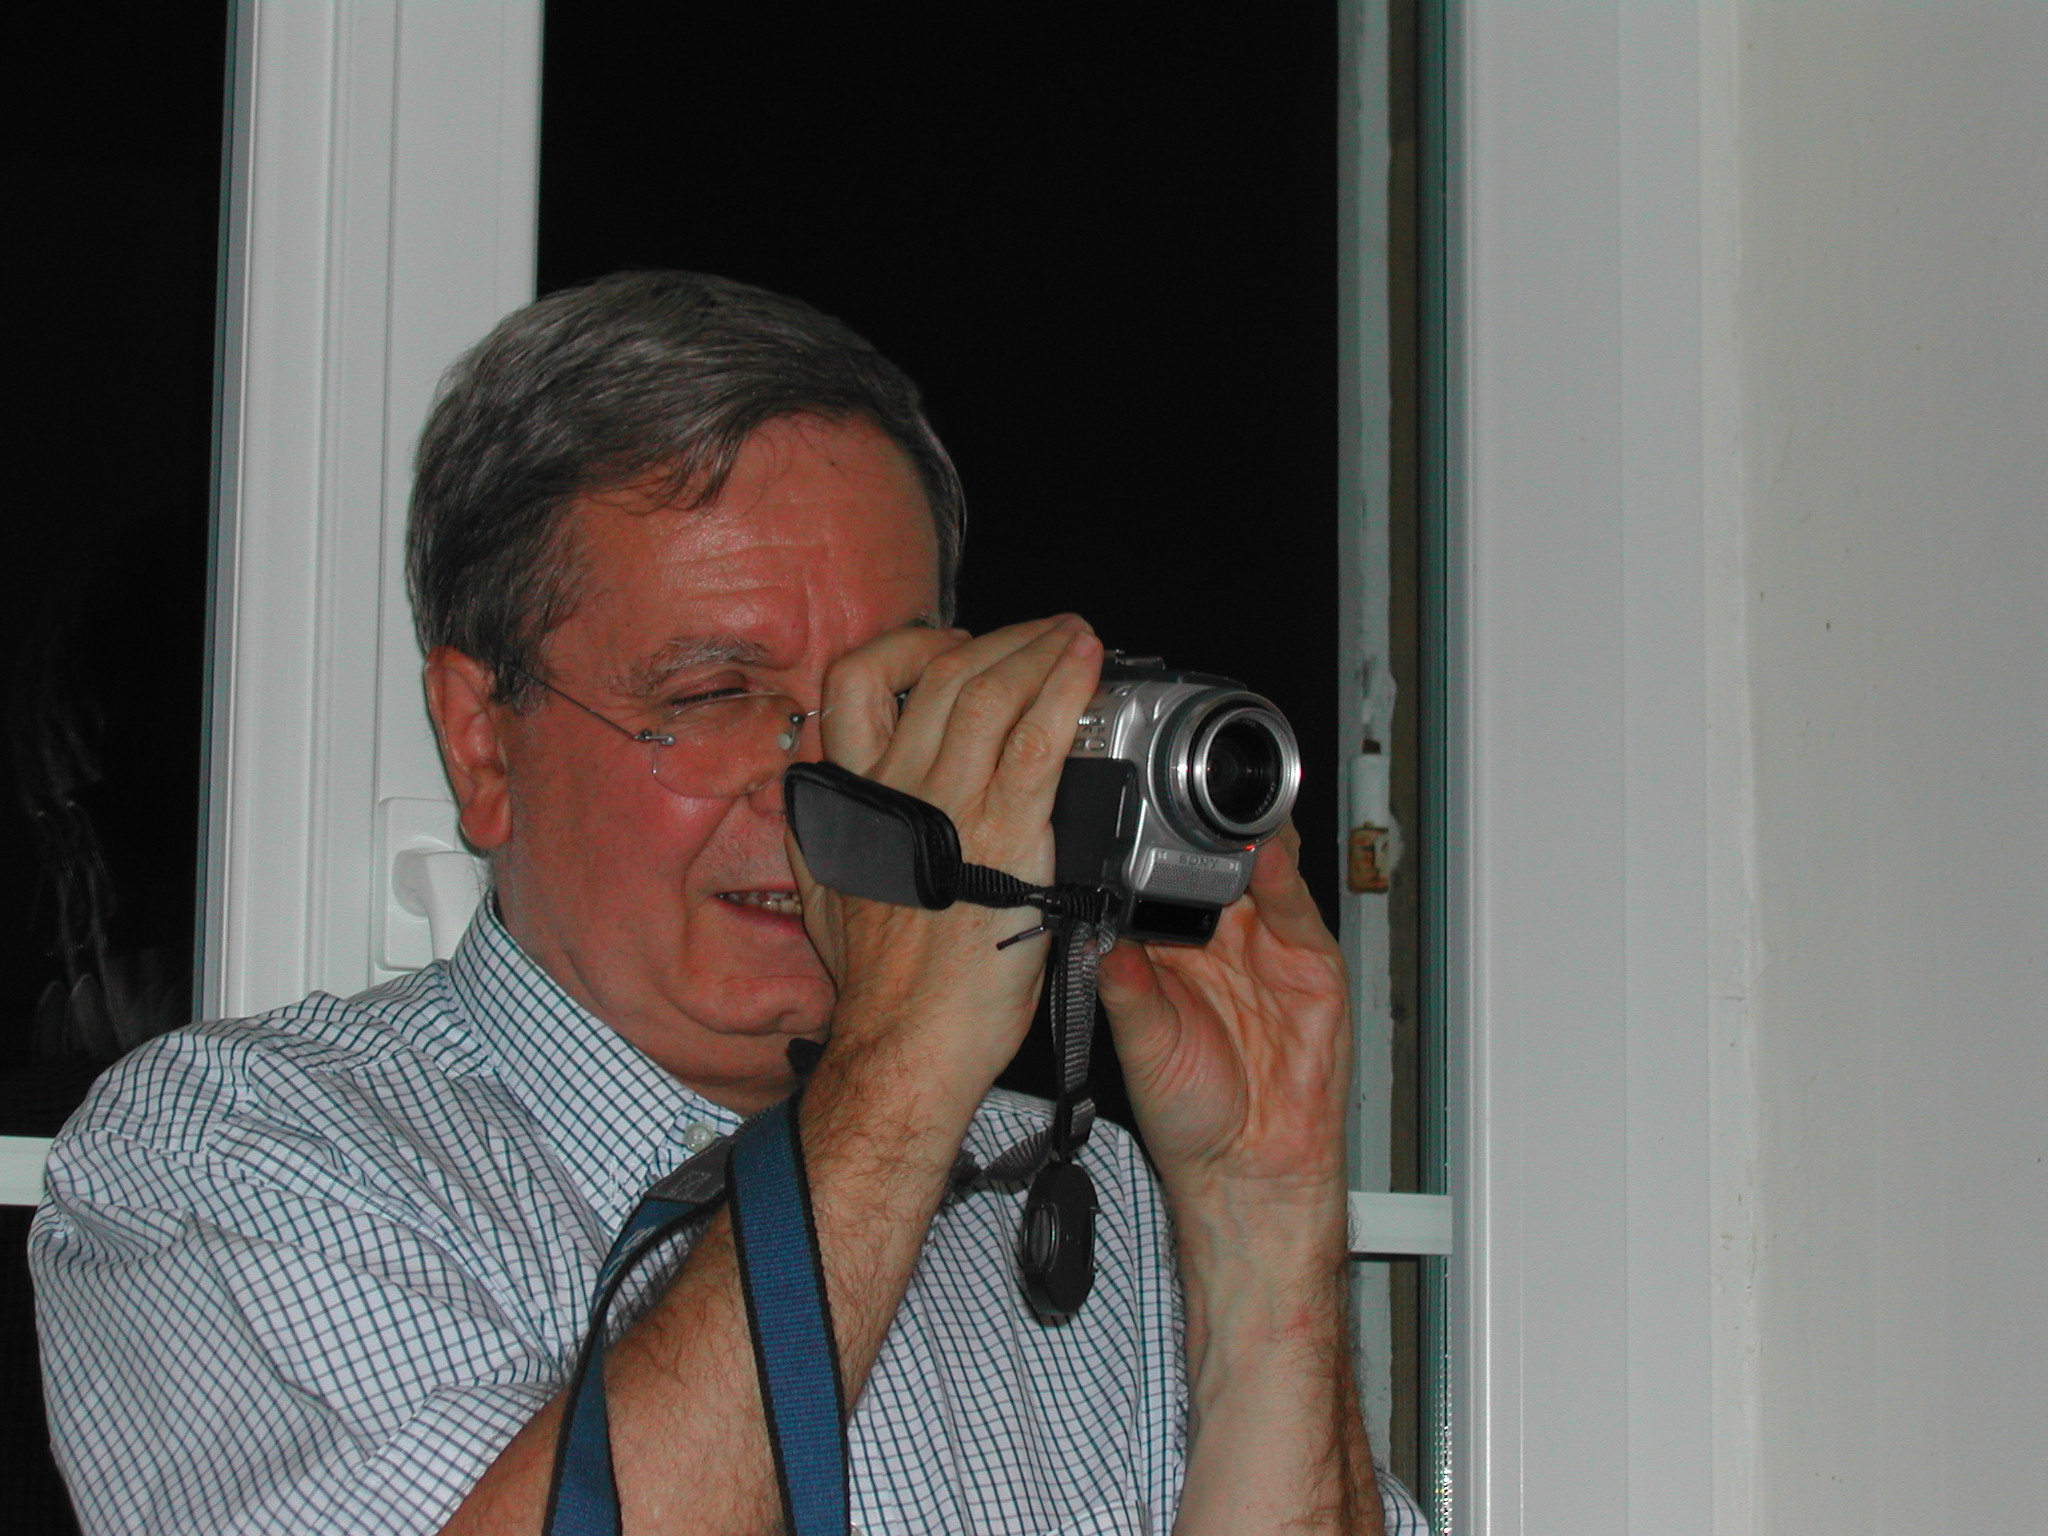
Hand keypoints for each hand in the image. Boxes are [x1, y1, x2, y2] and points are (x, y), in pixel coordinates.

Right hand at [791, 616, 1104, 1086]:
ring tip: (1074, 634)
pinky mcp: (1005, 833)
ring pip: (988, 689)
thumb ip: (831, 838)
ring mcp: (950, 805)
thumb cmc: (882, 990)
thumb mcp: (828, 897)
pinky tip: (1089, 664)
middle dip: (997, 639)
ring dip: (1038, 649)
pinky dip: (1066, 687)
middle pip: (938, 673)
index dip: (907, 650)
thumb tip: (836, 801)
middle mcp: (895, 787)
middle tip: (1039, 632)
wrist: (907, 1044)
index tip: (949, 648)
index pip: (856, 685)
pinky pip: (1035, 737)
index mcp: (852, 799)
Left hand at [1096, 823, 1349, 1214]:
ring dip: (1243, 837)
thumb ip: (1125, 988)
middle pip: (1214, 860)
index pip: (1161, 879)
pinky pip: (1298, 910)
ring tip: (1221, 805)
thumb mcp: (1142, 1046)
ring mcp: (1269, 947)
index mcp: (1171, 951)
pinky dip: (1284, 879)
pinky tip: (1266, 854)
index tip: (1127, 814)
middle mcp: (1220, 941)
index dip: (1149, 847)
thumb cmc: (1190, 1114)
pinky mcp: (1312, 965)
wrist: (1249, 1169)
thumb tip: (1093, 938)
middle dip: (1200, 823)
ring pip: (1260, 870)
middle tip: (1177, 786)